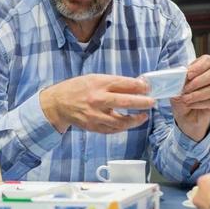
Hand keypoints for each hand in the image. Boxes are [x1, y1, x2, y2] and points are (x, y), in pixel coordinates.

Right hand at [40, 74, 154, 133]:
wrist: (57, 104)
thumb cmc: (76, 89)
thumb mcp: (93, 78)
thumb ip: (112, 82)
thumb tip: (134, 85)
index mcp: (97, 84)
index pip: (123, 83)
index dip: (139, 86)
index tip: (148, 87)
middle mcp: (97, 99)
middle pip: (126, 101)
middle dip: (142, 102)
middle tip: (152, 102)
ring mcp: (95, 115)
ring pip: (121, 121)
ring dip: (135, 119)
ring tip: (143, 116)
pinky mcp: (93, 126)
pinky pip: (112, 129)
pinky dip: (123, 127)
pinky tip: (129, 123)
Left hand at [170, 55, 209, 140]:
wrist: (183, 117)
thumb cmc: (180, 99)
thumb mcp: (175, 88)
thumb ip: (177, 81)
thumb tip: (177, 77)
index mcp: (201, 69)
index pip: (207, 60)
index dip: (199, 66)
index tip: (188, 74)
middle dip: (198, 81)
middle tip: (185, 89)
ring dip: (197, 94)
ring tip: (186, 99)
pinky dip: (199, 103)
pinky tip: (190, 105)